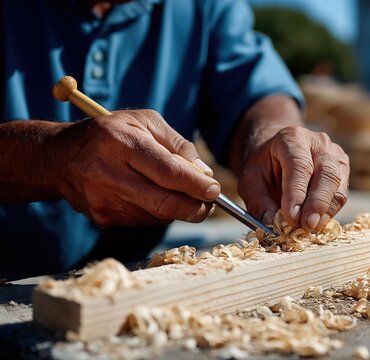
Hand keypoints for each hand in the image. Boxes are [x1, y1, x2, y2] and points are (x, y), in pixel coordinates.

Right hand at [53, 110, 219, 226]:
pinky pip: (145, 221)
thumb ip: (177, 144)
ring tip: (186, 196)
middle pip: (164, 203)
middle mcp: (109, 174)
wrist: (60, 158)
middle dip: (196, 207)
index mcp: (121, 143)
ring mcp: (104, 201)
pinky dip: (160, 213)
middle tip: (210, 203)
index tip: (215, 190)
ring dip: (180, 210)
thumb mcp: (144, 121)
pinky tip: (157, 197)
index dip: (195, 185)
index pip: (167, 171)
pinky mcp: (103, 219)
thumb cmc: (111, 134)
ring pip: (158, 216)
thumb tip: (203, 173)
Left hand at [238, 126, 349, 232]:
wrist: (278, 153)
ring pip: (338, 186)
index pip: (300, 166)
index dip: (297, 193)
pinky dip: (330, 211)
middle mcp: (319, 143)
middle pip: (326, 174)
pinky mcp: (343, 169)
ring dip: (325, 211)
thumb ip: (259, 202)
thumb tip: (274, 224)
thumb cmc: (265, 166)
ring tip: (310, 227)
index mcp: (292, 138)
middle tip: (306, 226)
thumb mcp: (251, 180)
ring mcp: (335, 155)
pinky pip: (341, 194)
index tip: (292, 217)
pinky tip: (317, 222)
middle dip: (317, 204)